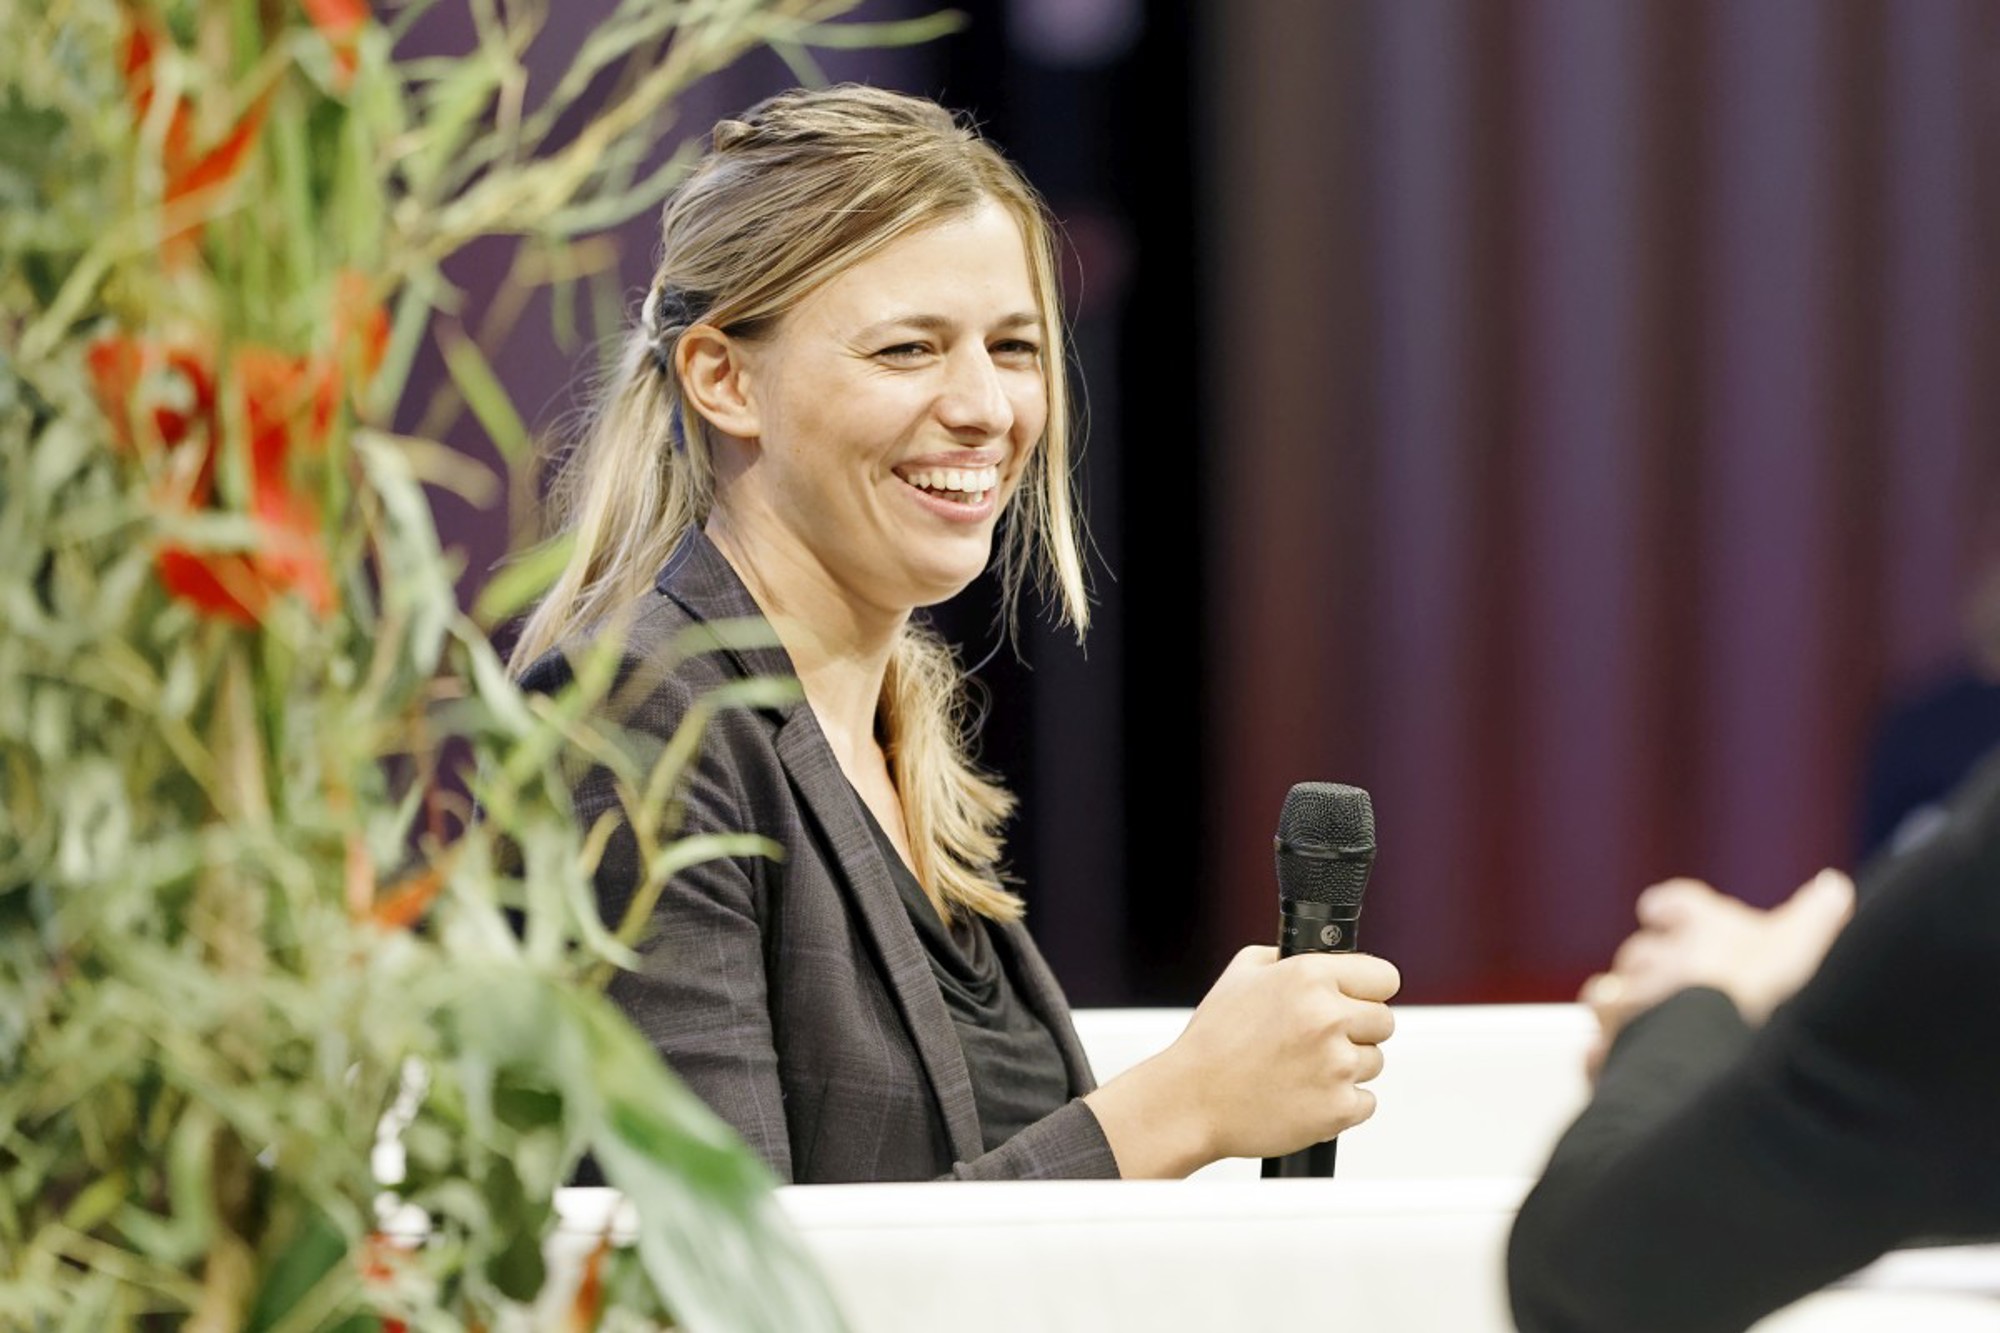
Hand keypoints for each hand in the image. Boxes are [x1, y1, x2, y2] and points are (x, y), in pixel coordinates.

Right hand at [1085, 945, 1399, 1176]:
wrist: (1190, 1101)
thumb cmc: (1213, 1041)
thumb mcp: (1241, 974)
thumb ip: (1287, 958)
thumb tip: (1325, 956)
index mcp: (1308, 977)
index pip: (1385, 976)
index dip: (1368, 989)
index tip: (1356, 1000)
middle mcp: (1327, 1018)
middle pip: (1384, 1021)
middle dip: (1357, 1029)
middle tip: (1317, 1040)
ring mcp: (1336, 1066)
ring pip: (1374, 1062)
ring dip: (1347, 1067)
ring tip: (1301, 1070)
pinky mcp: (1339, 1108)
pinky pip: (1366, 1102)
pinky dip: (1342, 1103)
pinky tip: (1306, 1095)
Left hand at [1579, 869, 1854, 1078]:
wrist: (1728, 1050)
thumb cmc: (1772, 992)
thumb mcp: (1807, 944)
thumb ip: (1817, 916)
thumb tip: (1832, 888)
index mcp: (1703, 929)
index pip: (1678, 903)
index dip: (1671, 908)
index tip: (1661, 911)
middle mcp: (1660, 961)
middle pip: (1641, 952)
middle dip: (1648, 962)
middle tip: (1662, 974)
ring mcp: (1633, 1005)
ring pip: (1611, 992)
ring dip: (1621, 1000)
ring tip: (1637, 1015)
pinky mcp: (1617, 1049)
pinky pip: (1599, 1047)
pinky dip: (1606, 1051)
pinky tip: (1613, 1060)